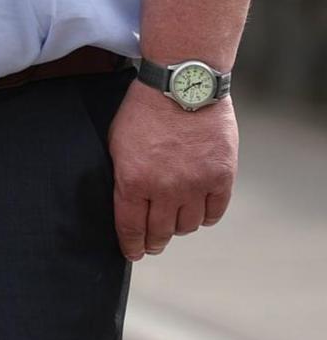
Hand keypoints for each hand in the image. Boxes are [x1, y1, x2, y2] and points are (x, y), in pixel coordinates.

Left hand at [109, 78, 237, 260]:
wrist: (182, 86)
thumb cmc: (144, 110)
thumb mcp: (117, 143)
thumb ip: (124, 176)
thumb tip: (127, 204)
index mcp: (133, 180)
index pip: (130, 226)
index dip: (131, 245)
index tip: (133, 253)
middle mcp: (164, 189)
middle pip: (160, 231)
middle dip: (154, 242)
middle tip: (154, 245)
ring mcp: (195, 185)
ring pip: (188, 225)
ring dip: (179, 227)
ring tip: (175, 222)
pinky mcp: (221, 178)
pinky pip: (214, 212)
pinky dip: (206, 215)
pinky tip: (199, 211)